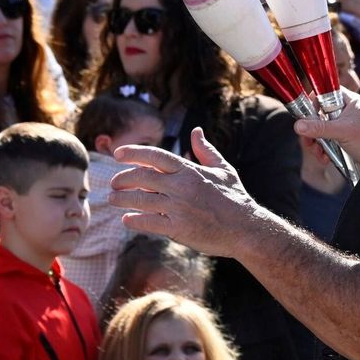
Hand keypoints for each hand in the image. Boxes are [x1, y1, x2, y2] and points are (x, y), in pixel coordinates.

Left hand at [111, 128, 262, 257]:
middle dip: (122, 179)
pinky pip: (148, 222)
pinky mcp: (178, 229)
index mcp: (190, 170)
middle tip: (113, 183)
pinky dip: (134, 220)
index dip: (134, 153)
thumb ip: (205, 150)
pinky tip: (127, 219)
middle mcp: (182, 186)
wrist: (246, 228)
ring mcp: (179, 208)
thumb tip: (196, 131)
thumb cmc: (235, 198)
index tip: (117, 154)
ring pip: (140, 200)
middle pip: (142, 177)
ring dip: (122, 199)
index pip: (155, 156)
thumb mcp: (223, 169)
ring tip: (113, 199)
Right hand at [292, 89, 359, 171]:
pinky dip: (322, 150)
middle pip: (318, 115)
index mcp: (349, 101)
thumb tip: (298, 125)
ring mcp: (343, 126)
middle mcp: (345, 111)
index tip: (304, 115)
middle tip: (308, 140)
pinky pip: (326, 142)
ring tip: (318, 153)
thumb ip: (320, 128)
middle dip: (311, 130)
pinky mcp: (342, 140)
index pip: (325, 93)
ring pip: (320, 130)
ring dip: (316, 143)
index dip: (313, 102)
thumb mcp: (343, 131)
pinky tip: (325, 158)